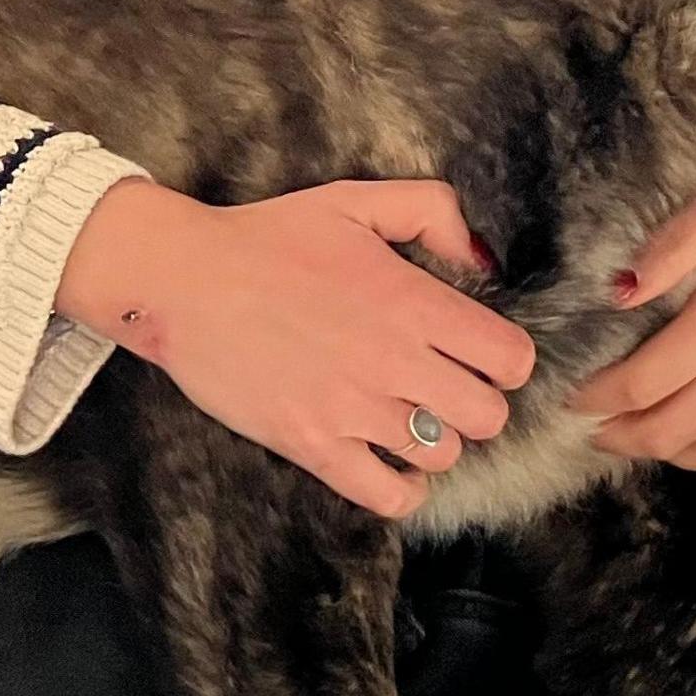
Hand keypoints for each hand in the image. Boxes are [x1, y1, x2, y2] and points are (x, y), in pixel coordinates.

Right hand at [58, 177, 534, 519]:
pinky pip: (388, 496)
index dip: (503, 360)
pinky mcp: (312, 445)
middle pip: (488, 418)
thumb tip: (479, 259)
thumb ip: (432, 211)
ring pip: (443, 456)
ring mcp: (353, 409)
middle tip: (445, 389)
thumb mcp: (356, 199)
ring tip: (408, 419)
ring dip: (434, 440)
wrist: (184, 280)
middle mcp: (394, 360)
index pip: (510, 359)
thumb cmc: (269, 238)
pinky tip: (388, 462)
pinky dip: (401, 488)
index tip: (477, 354)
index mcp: (412, 301)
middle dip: (477, 405)